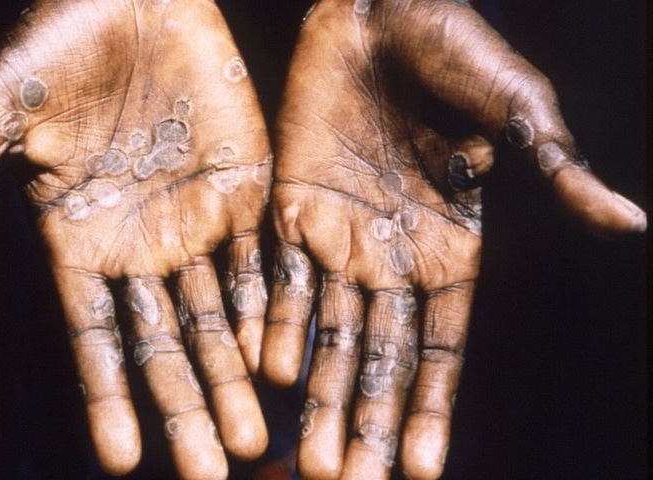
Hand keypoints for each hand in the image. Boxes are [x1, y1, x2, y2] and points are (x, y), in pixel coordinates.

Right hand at [0, 0, 270, 476]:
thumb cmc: (59, 45)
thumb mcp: (2, 107)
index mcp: (80, 241)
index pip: (96, 338)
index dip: (108, 398)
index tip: (122, 463)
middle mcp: (140, 245)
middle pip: (165, 343)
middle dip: (186, 408)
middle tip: (212, 472)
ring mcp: (195, 222)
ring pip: (219, 315)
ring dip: (235, 375)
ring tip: (254, 437)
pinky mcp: (244, 190)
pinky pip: (261, 261)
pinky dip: (269, 309)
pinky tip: (281, 360)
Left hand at [261, 1, 645, 478]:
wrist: (380, 12)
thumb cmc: (459, 55)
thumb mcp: (516, 114)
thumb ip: (555, 173)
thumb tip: (632, 223)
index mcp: (449, 252)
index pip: (439, 350)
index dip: (429, 409)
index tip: (419, 472)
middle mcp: (391, 260)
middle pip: (376, 358)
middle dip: (364, 423)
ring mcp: (338, 240)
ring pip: (324, 333)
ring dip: (316, 395)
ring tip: (308, 461)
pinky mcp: (290, 210)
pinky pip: (277, 280)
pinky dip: (272, 326)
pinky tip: (266, 375)